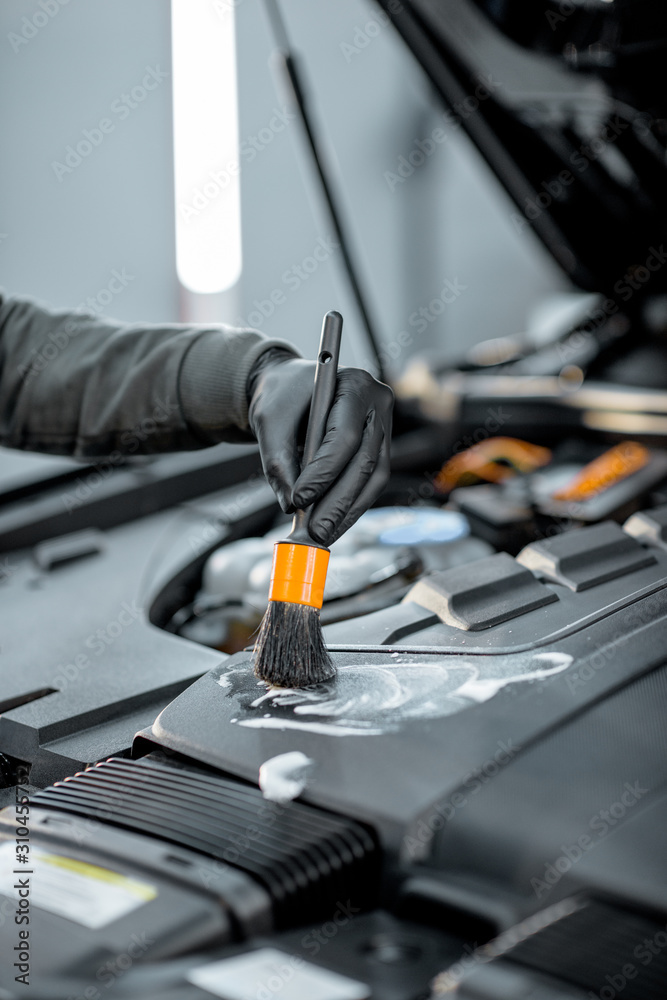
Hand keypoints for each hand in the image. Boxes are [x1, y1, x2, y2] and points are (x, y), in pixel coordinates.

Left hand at [248, 357, 392, 545]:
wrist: (292, 388)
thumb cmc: (283, 395)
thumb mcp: (269, 420)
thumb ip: (278, 461)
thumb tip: (291, 505)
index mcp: (355, 385)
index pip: (344, 436)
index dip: (324, 473)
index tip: (299, 499)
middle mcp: (378, 405)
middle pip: (364, 461)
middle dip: (338, 502)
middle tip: (316, 531)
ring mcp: (384, 427)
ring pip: (373, 478)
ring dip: (348, 511)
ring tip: (323, 534)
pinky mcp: (380, 449)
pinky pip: (371, 483)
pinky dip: (351, 506)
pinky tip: (334, 524)